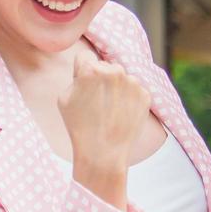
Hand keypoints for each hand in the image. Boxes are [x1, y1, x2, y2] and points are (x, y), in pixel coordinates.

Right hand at [58, 53, 150, 172]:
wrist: (104, 154)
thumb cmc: (80, 128)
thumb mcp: (64, 99)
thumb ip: (76, 76)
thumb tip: (87, 68)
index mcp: (91, 69)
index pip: (85, 57)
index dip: (82, 72)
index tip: (84, 87)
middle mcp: (114, 71)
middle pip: (105, 66)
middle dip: (101, 79)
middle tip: (97, 103)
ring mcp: (132, 82)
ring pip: (122, 78)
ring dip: (117, 88)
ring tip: (110, 112)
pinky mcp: (145, 94)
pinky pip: (134, 90)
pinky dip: (129, 99)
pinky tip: (121, 115)